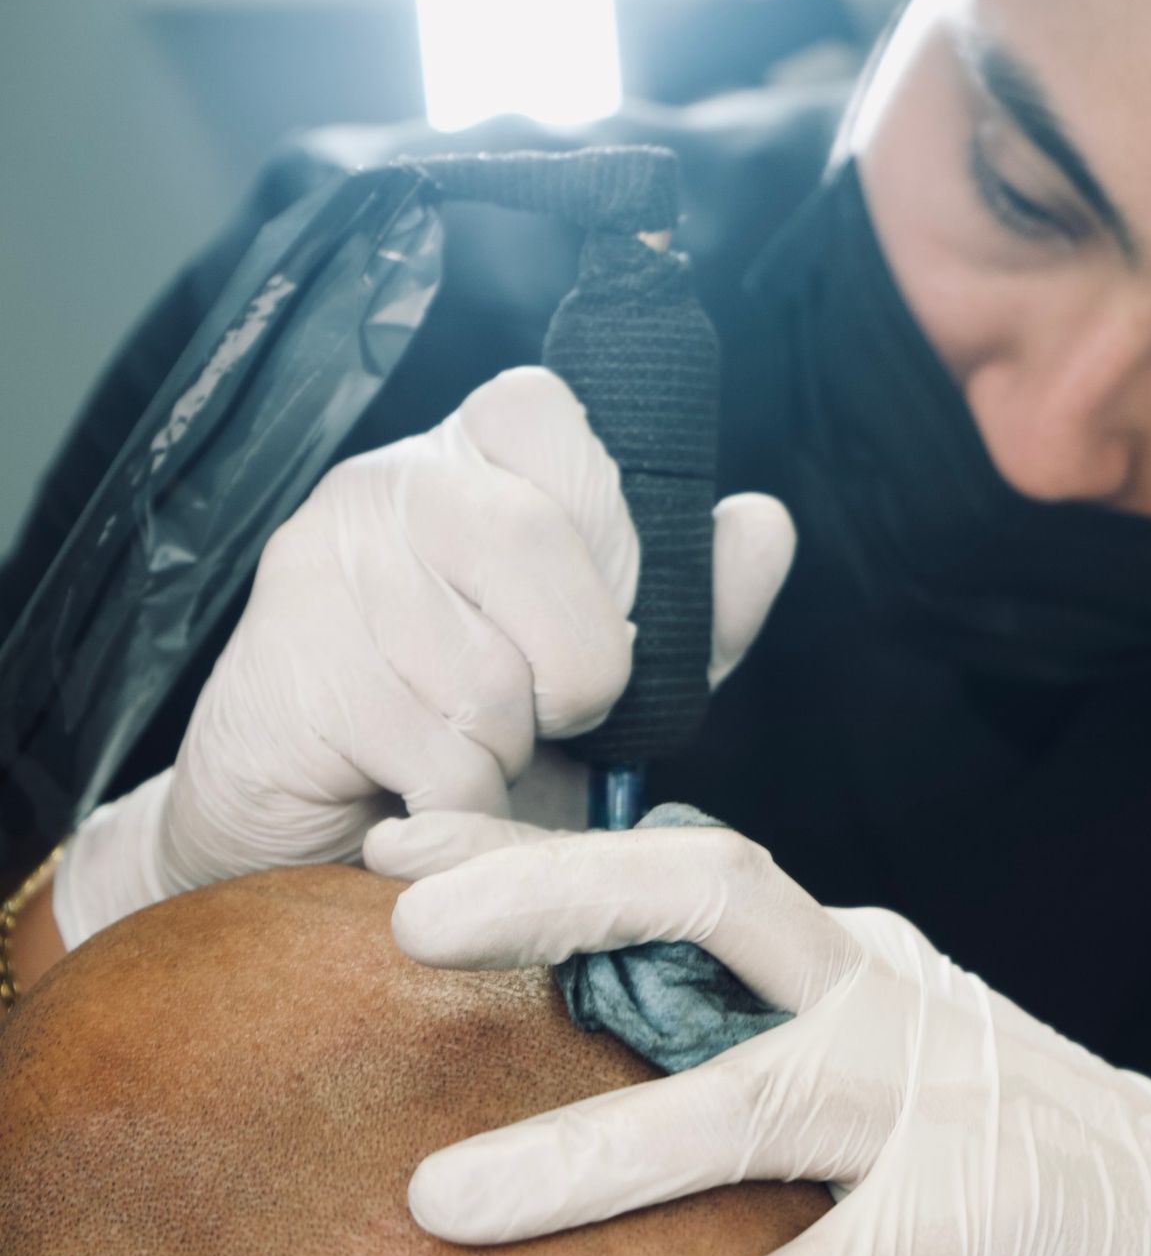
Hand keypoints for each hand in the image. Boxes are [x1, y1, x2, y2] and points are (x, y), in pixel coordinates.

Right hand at [52, 368, 794, 945]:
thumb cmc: (475, 747)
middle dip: (579, 669)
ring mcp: (318, 571)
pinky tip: (424, 798)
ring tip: (468, 755)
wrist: (319, 847)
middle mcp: (383, 488)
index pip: (538, 408)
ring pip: (485, 669)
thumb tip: (763, 524)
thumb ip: (694, 608)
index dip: (600, 524)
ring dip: (509, 752)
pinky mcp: (281, 673)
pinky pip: (435, 751)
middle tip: (547, 716)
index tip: (602, 608)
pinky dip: (463, 806)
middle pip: (532, 538)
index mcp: (468, 464)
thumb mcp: (609, 675)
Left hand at [377, 814, 1150, 1255]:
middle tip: (410, 920)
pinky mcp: (972, 1220)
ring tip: (445, 1202)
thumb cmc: (1009, 1129)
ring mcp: (937, 1106)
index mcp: (856, 961)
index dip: (544, 846)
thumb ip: (768, 1015)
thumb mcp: (890, 1037)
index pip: (689, 863)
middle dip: (562, 892)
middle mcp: (889, 1002)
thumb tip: (592, 1002)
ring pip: (750, 1097)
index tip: (404, 841)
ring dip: (591, 1146)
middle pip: (721, 896)